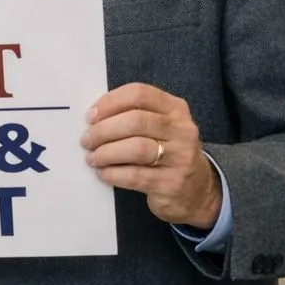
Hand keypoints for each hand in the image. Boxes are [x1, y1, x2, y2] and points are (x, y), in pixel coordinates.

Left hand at [81, 83, 222, 229]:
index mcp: (175, 109)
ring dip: (106, 153)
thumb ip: (134, 115)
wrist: (198, 190)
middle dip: (103, 130)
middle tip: (86, 140)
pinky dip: (113, 173)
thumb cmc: (168, 152)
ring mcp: (180, 158)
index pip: (139, 94)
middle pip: (135, 121)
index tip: (90, 116)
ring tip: (92, 158)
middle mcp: (182, 130)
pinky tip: (103, 173)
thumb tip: (93, 117)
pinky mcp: (172, 184)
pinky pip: (135, 176)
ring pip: (135, 148)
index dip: (110, 102)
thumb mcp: (161, 127)